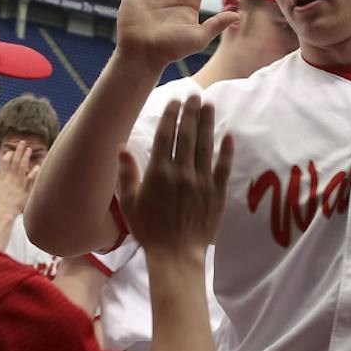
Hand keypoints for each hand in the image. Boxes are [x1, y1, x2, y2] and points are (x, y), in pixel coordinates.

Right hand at [0, 144, 39, 216]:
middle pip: (14, 162)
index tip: (12, 150)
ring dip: (25, 157)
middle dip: (18, 151)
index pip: (5, 163)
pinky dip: (32, 173)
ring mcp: (18, 183)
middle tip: (22, 142)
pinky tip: (37, 167)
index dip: (8, 155)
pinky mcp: (24, 189)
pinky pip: (29, 180)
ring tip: (29, 149)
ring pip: (22, 167)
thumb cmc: (1, 201)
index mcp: (4, 178)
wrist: (5, 211)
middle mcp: (10, 178)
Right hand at [115, 97, 231, 260]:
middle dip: (191, 113)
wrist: (176, 255)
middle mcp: (181, 172)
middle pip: (187, 135)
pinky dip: (226, 151)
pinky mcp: (217, 193)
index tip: (175, 101)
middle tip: (195, 94)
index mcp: (159, 173)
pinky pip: (223, 167)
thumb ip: (127, 174)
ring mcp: (201, 181)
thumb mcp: (129, 204)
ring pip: (205, 146)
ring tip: (209, 105)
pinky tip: (228, 135)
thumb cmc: (149, 231)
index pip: (166, 136)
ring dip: (207, 123)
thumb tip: (122, 148)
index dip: (171, 116)